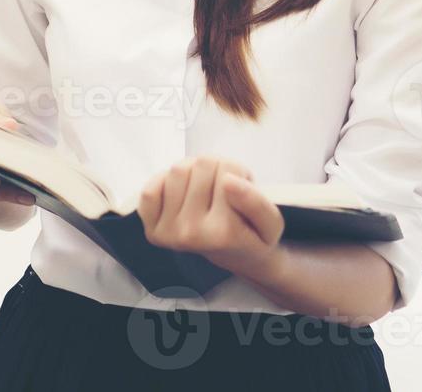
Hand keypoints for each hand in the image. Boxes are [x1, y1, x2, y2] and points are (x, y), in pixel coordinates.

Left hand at [138, 157, 284, 278]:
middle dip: (218, 169)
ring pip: (178, 170)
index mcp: (223, 232)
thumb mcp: (272, 223)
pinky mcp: (153, 231)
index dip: (240, 172)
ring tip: (207, 190)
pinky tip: (183, 195)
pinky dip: (165, 184)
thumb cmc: (254, 236)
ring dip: (195, 172)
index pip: (228, 169)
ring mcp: (169, 234)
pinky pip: (150, 190)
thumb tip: (228, 182)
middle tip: (225, 190)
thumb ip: (255, 202)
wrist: (236, 257)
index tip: (244, 190)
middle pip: (202, 164)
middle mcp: (192, 234)